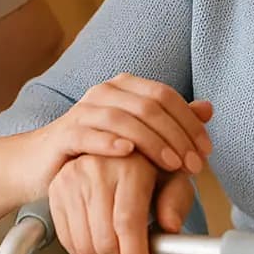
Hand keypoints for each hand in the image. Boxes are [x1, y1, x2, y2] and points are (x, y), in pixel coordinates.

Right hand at [23, 75, 212, 200]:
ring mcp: (83, 111)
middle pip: (149, 106)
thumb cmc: (98, 151)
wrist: (45, 163)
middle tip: (194, 166)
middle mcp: (104, 93)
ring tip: (171, 165)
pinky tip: (127, 154)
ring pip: (123, 118)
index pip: (165, 96)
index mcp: (125, 88)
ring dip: (152, 142)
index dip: (190, 122)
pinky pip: (88, 133)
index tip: (206, 152)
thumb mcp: (140, 136)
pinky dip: (109, 142)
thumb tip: (208, 108)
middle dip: (177, 136)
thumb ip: (172, 121)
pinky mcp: (64, 133)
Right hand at [49, 153, 196, 253]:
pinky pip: (67, 238)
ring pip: (84, 243)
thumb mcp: (175, 180)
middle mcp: (96, 168)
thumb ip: (176, 203)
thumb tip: (170, 226)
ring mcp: (72, 179)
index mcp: (129, 165)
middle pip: (104, 239)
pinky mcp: (57, 190)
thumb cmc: (150, 166)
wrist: (121, 146)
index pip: (128, 223)